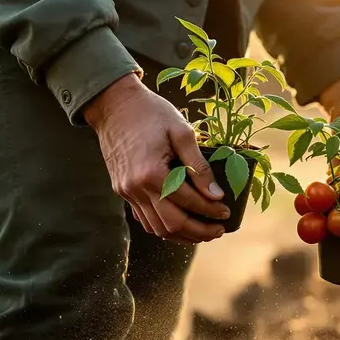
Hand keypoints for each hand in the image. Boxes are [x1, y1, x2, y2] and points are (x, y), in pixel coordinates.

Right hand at [84, 73, 228, 244]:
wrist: (113, 105)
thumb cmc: (151, 113)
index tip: (226, 212)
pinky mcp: (122, 191)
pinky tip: (180, 223)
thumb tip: (216, 194)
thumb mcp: (181, 132)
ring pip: (156, 228)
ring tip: (202, 232)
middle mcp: (136, 187)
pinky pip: (144, 219)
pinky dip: (163, 226)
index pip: (188, 202)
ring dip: (181, 234)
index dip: (210, 210)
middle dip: (199, 231)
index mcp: (152, 172)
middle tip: (218, 230)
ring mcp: (127, 192)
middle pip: (172, 224)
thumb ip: (199, 166)